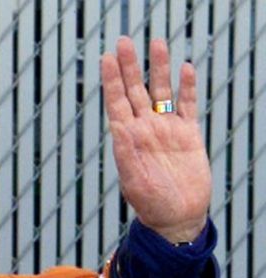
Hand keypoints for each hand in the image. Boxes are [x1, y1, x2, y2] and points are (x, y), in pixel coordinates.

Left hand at [101, 36, 210, 242]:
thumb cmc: (150, 205)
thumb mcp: (133, 182)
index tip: (106, 58)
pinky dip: (187, 88)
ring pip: (161, 92)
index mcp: (126, 140)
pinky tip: (184, 69)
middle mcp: (144, 130)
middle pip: (136, 90)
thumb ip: (126, 156)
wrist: (176, 218)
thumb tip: (119, 132)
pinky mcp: (189, 135)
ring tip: (156, 42)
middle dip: (130, 66)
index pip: (116, 103)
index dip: (112, 81)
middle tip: (124, 41)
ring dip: (158, 68)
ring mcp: (166, 130)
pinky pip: (187, 105)